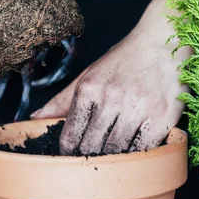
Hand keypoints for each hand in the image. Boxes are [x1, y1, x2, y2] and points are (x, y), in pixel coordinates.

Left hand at [32, 0, 189, 154]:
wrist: (164, 40)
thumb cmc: (125, 59)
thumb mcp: (91, 73)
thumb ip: (63, 98)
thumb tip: (35, 117)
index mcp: (89, 87)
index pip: (70, 134)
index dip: (69, 150)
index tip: (71, 155)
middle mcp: (111, 98)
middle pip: (92, 147)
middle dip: (90, 156)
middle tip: (92, 159)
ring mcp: (137, 109)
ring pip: (118, 151)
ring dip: (114, 157)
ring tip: (114, 153)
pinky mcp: (162, 118)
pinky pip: (144, 150)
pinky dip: (138, 153)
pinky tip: (135, 146)